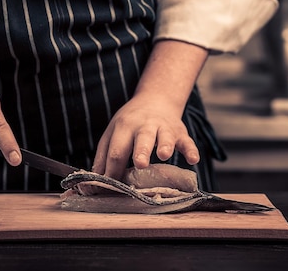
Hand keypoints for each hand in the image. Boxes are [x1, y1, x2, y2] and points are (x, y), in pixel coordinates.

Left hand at [91, 39, 207, 178]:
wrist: (155, 99)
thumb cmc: (130, 123)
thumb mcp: (113, 133)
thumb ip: (103, 156)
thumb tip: (94, 183)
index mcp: (123, 127)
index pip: (116, 151)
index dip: (113, 171)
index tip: (111, 188)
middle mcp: (143, 126)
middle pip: (140, 139)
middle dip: (140, 152)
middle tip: (139, 164)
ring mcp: (163, 128)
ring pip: (164, 136)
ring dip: (164, 145)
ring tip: (163, 155)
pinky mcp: (180, 132)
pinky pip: (187, 141)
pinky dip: (190, 150)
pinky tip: (193, 159)